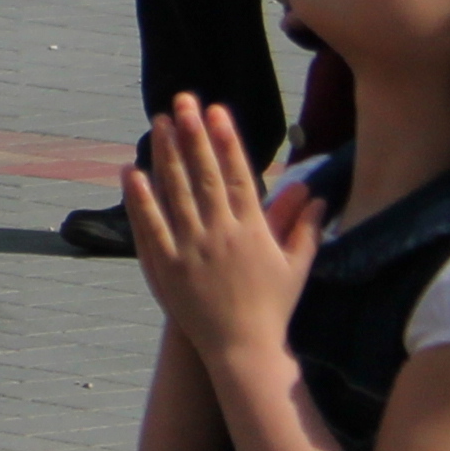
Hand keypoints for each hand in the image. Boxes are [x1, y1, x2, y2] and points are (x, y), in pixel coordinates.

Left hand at [124, 95, 319, 365]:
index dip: (227, 141)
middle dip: (193, 135)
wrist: (243, 350)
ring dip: (164, 156)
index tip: (217, 111)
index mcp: (253, 232)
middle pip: (204, 176)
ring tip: (157, 123)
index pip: (239, 176)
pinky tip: (131, 172)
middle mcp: (221, 236)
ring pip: (174, 194)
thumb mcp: (296, 268)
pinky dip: (140, 199)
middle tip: (183, 101)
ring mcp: (191, 250)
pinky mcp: (166, 266)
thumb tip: (318, 196)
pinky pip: (150, 226)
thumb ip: (305, 229)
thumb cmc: (272, 307)